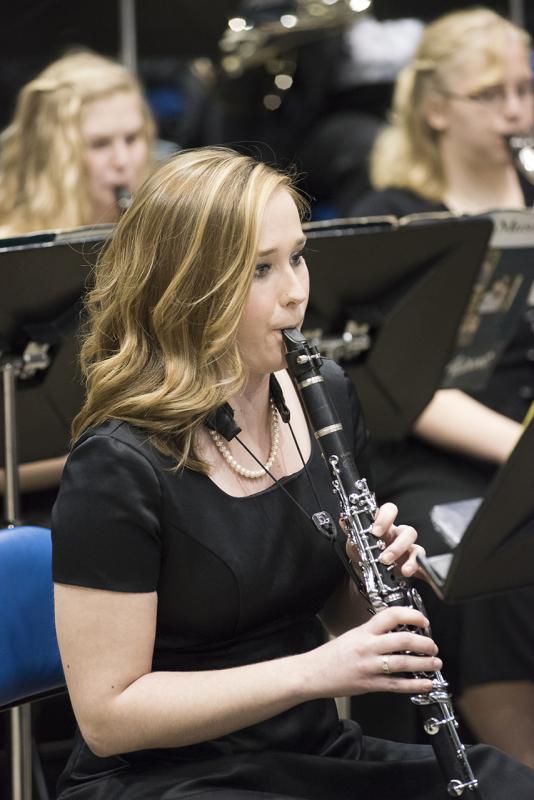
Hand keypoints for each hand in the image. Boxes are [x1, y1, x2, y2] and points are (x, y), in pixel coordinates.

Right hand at [306, 606, 440, 697]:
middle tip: (433, 645)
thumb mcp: (352, 635)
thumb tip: (398, 632)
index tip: (423, 620)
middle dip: (424, 643)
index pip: (391, 616)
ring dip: (424, 663)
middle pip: (403, 640)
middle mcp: (368, 647)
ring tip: (435, 663)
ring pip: (404, 663)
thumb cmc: (331, 655)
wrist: (313, 673)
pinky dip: (416, 685)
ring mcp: (370, 666)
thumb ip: (374, 633)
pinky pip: (398, 685)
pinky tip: (426, 684)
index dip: (411, 616)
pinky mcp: (371, 684)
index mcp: (364, 632)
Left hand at [345, 502, 425, 579]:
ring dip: (411, 560)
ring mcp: (408, 551)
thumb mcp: (354, 541)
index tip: (375, 531)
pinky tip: (420, 577)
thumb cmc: (362, 551)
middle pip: (408, 532)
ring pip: (417, 549)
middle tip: (384, 558)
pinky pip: (424, 568)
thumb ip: (351, 530)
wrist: (364, 572)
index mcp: (385, 525)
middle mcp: (398, 535)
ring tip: (403, 571)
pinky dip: (424, 572)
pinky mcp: (413, 565)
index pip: (390, 511)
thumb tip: (343, 520)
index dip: (385, 518)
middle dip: (397, 546)